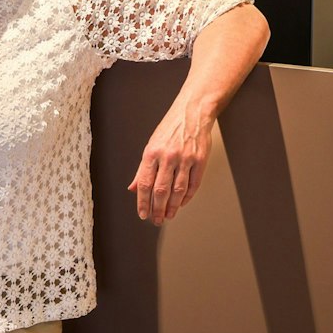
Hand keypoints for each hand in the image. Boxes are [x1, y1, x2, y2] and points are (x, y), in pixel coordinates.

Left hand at [128, 104, 214, 225]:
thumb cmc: (170, 129)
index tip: (142, 214)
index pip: (144, 183)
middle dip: (157, 209)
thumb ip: (142, 169)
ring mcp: (185, 159)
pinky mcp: (200, 160)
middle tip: (156, 220)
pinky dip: (187, 197)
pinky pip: (193, 184)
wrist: (192, 112)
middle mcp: (168, 156)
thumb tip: (132, 188)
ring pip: (177, 190)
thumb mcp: (151, 145)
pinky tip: (181, 204)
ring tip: (168, 216)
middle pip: (160, 190)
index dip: (142, 202)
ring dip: (172, 207)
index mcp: (152, 153)